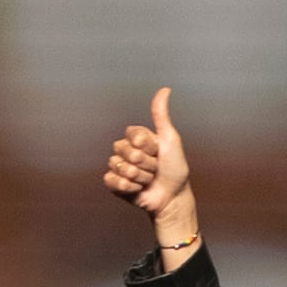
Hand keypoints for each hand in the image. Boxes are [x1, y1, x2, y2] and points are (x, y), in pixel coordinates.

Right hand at [100, 88, 198, 256]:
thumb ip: (161, 115)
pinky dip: (128, 187)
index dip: (149, 146)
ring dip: (140, 177)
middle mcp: (126, 149)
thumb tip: (165, 89)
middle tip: (156, 168)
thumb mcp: (170, 139)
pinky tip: (137, 189)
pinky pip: (112, 180)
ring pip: (120, 167)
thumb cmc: (175, 169)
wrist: (172, 197)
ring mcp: (118, 166)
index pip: (133, 135)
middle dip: (146, 163)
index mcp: (137, 137)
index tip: (159, 151)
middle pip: (126, 151)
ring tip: (148, 179)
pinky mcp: (114, 182)